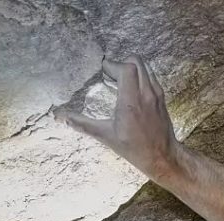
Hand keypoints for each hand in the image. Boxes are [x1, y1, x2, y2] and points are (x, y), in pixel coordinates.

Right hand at [57, 56, 180, 178]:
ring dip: (131, 68)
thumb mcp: (106, 136)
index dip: (112, 65)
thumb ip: (83, 124)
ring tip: (119, 79)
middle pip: (136, 61)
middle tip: (109, 74)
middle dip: (120, 63)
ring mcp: (156, 94)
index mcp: (131, 102)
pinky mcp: (161, 98)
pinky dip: (140, 75)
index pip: (125, 68)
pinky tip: (131, 88)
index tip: (102, 70)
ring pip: (145, 67)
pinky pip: (151, 76)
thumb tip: (61, 118)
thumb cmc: (134, 149)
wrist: (162, 157)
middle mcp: (146, 94)